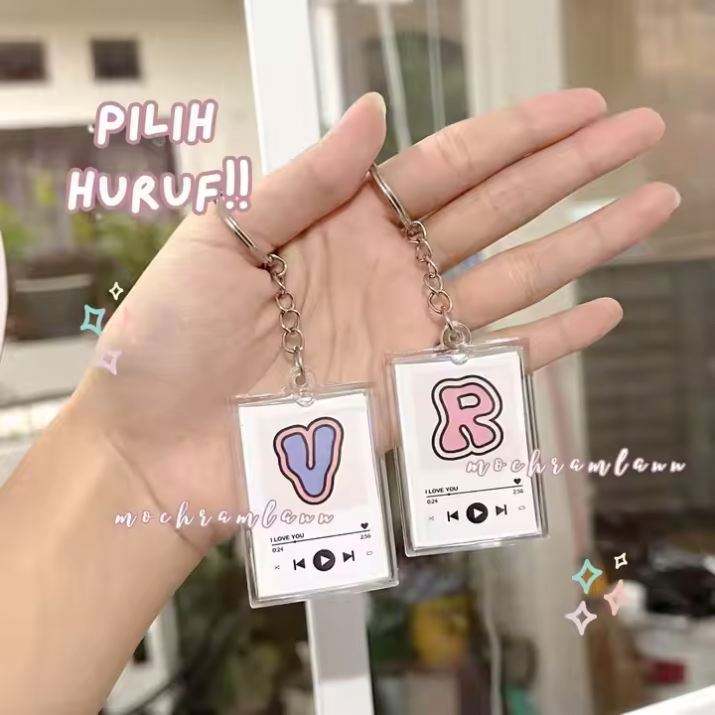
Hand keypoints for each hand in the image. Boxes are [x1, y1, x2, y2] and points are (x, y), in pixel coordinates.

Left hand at [77, 90, 677, 549]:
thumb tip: (375, 109)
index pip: (450, 164)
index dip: (518, 134)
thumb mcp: (222, 235)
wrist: (158, 443)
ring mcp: (406, 333)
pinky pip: (495, 364)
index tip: (582, 108)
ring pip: (516, 278)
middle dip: (574, 172)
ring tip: (650, 207)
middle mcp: (387, 270)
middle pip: (500, 209)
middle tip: (642, 134)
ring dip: (585, 245)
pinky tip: (600, 313)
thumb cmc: (169, 337)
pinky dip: (551, 343)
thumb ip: (304, 177)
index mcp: (343, 220)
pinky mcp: (411, 394)